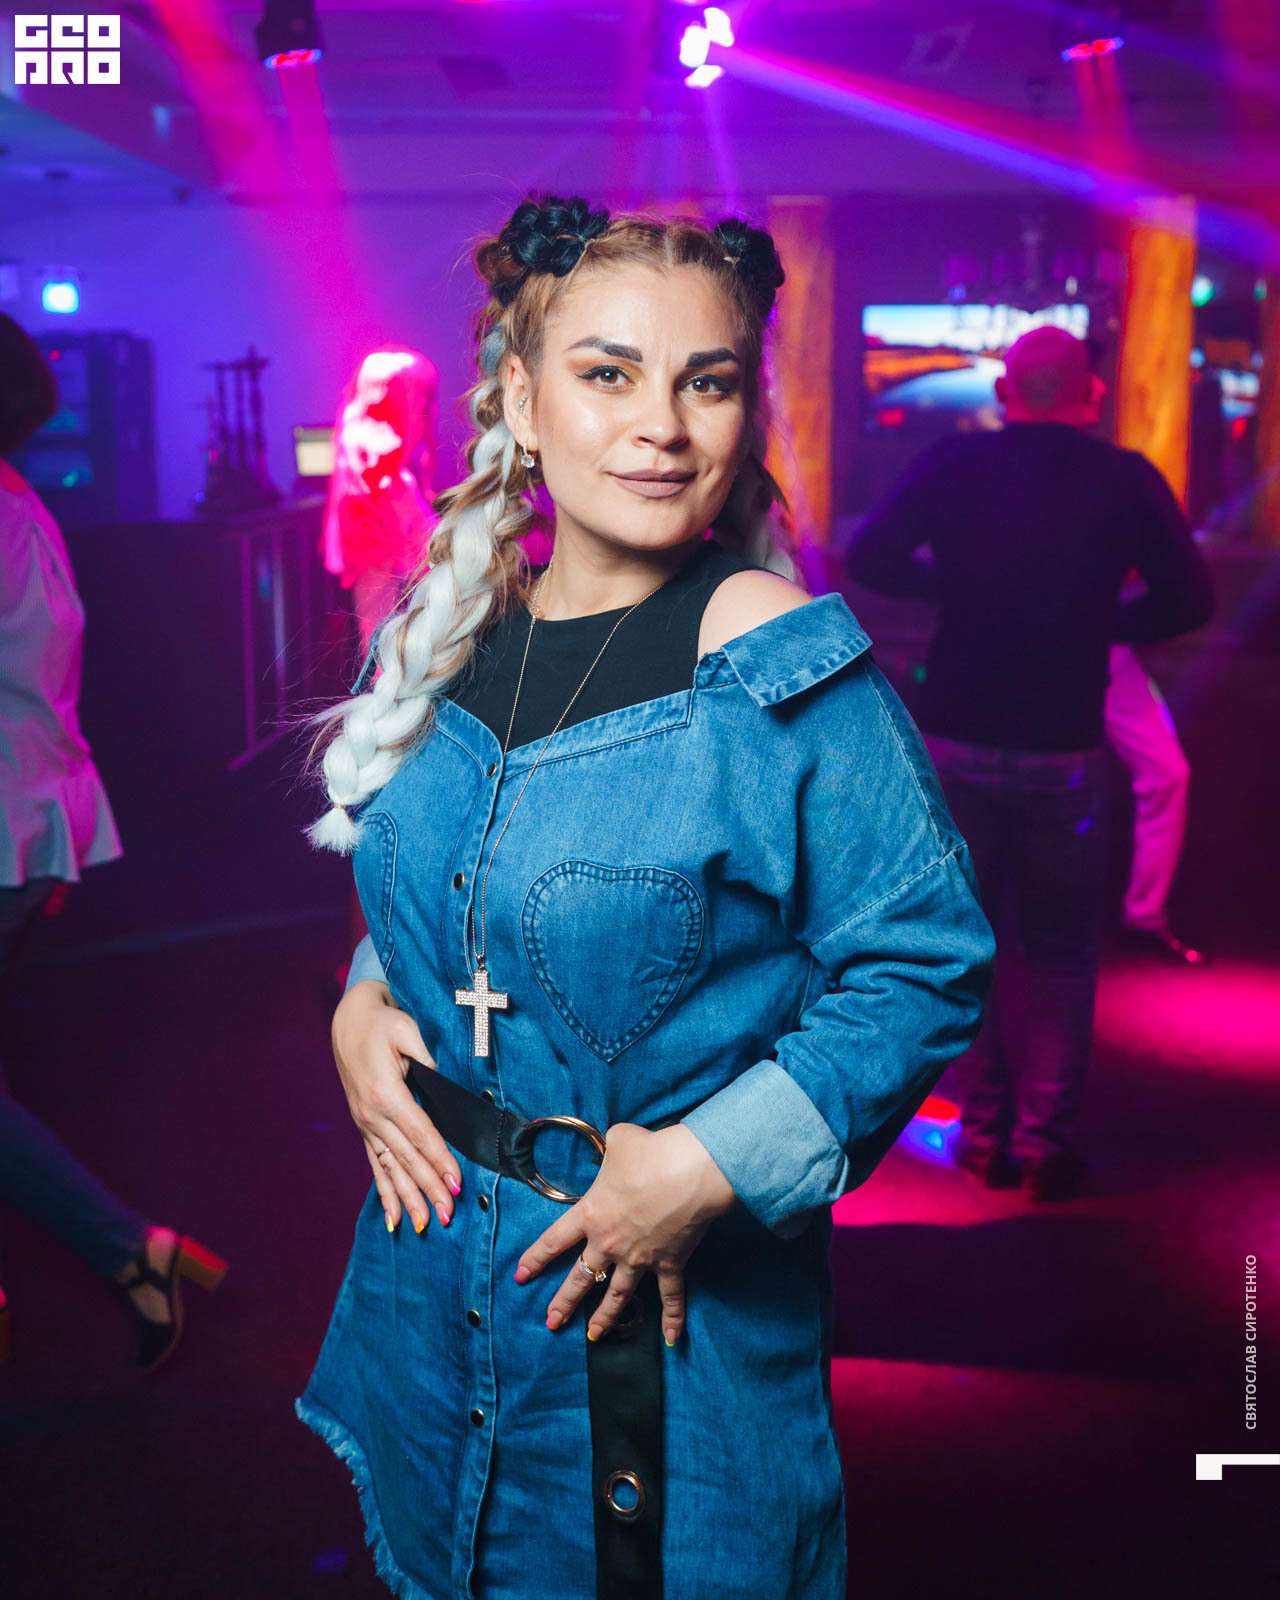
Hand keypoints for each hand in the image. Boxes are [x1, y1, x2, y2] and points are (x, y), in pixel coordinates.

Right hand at [331, 980, 461, 1233]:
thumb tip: (442, 1085)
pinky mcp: (365, 1127)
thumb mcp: (406, 1030)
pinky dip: (385, 1193)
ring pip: (391, 1168)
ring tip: (425, 1225)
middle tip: (449, 1214)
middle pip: (407, 1158)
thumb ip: (425, 1057)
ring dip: (409, 1198)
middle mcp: (371, 1115)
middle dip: (429, 1188)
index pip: (419, 1133)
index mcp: (385, 1092)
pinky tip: (393, 1218)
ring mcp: (366, 1124)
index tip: (456, 1182)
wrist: (349, 1023)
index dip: (439, 1159)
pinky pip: (376, 1165)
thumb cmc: (382, 1024)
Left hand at [513, 1123, 735, 1346]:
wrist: (689, 1171)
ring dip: (604, 1318)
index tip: (521, 1276)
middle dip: (563, 1302)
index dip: (535, 1259)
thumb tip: (615, 1145)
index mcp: (591, 1214)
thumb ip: (610, 1149)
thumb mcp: (620, 1140)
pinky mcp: (670, 1263)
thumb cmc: (650, 1153)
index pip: (554, 1241)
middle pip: (580, 1278)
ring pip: (617, 1295)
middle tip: (551, 1322)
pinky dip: (673, 1318)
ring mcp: (640, 1258)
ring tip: (592, 1336)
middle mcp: (610, 1243)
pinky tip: (672, 1339)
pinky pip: (671, 1296)